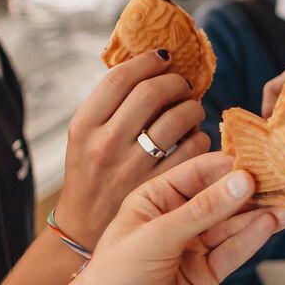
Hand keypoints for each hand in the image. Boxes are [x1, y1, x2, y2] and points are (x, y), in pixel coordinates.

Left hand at [51, 152, 284, 284]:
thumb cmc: (112, 281)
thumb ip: (202, 211)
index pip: (198, 173)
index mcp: (154, 200)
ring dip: (260, 215)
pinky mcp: (205, 276)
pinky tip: (271, 224)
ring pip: (232, 226)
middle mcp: (176, 221)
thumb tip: (242, 182)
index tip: (258, 161)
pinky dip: (253, 239)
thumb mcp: (156, 237)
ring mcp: (192, 249)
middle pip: (221, 199)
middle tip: (282, 181)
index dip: (228, 167)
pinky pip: (233, 252)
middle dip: (251, 192)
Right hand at [58, 51, 208, 243]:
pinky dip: (200, 137)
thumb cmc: (92, 170)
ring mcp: (133, 168)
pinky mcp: (160, 188)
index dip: (147, 61)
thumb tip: (151, 63)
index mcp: (84, 126)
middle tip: (181, 85)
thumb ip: (111, 103)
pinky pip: (194, 148)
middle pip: (152, 92)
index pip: (120, 79)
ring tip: (190, 109)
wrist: (86, 226)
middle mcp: (106, 145)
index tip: (162, 58)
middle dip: (175, 81)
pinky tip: (193, 137)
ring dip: (192, 106)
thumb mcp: (85, 135)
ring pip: (178, 117)